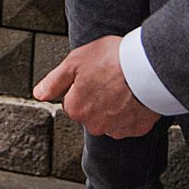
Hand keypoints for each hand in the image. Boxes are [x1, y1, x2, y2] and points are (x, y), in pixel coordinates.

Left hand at [33, 37, 159, 138]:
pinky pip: (130, 122)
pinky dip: (132, 111)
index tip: (93, 75)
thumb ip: (54, 81)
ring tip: (124, 86)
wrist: (149, 67)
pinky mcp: (136, 128)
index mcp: (76, 109)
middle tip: (110, 79)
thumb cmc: (113, 60)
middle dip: (98, 98)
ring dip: (115, 105)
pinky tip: (135, 96)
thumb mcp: (75, 62)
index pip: (72, 102)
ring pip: (110, 118)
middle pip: (91, 112)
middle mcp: (94, 124)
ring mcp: (117, 129)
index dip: (82, 86)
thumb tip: (39, 93)